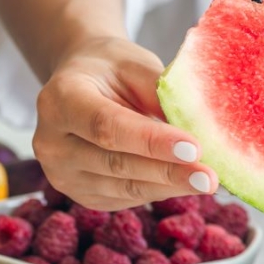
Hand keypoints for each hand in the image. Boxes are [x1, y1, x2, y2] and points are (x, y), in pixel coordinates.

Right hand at [32, 37, 217, 210]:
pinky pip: (127, 197)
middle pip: (116, 163)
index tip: (195, 148)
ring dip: (172, 187)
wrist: (84, 83)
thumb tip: (204, 126)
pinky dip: (162, 191)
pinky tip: (190, 184)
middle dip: (170, 172)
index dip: (152, 141)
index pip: (107, 126)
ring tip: (210, 183)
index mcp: (60, 99)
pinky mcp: (82, 194)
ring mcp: (62, 174)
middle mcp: (52, 142)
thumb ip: (163, 94)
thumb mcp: (137, 66)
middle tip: (211, 177)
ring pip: (124, 187)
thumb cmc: (114, 70)